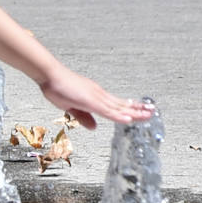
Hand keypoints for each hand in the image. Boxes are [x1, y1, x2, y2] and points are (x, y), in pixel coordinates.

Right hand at [39, 68, 154, 131]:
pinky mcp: (90, 100)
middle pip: (121, 105)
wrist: (49, 75)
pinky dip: (118, 115)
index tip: (140, 112)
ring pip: (118, 107)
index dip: (129, 109)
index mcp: (95, 97)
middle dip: (137, 110)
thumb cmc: (56, 88)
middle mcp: (99, 95)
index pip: (116, 105)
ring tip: (147, 114)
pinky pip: (107, 110)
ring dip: (134, 112)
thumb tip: (94, 127)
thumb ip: (83, 117)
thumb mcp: (70, 107)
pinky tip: (128, 119)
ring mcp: (96, 97)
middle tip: (152, 112)